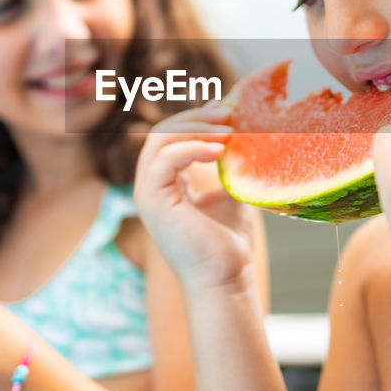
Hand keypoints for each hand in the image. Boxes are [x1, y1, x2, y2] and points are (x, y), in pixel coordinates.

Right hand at [134, 103, 256, 298]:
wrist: (225, 278)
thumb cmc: (228, 242)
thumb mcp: (230, 192)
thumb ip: (228, 166)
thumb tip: (243, 136)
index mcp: (164, 182)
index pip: (169, 136)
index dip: (196, 119)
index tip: (228, 111)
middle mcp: (150, 185)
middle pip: (161, 132)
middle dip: (196, 117)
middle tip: (229, 112)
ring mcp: (147, 193)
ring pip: (159, 139)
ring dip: (196, 128)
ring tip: (228, 130)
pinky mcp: (152, 202)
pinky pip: (165, 159)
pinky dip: (192, 147)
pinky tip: (219, 150)